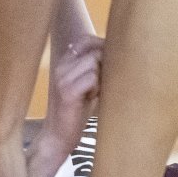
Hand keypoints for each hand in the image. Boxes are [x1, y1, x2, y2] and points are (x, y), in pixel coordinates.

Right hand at [29, 35, 101, 176]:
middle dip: (105, 67)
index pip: (86, 40)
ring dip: (101, 79)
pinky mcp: (67, 91)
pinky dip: (97, 88)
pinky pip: (92, 78)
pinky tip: (91, 99)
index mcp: (65, 62)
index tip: (110, 65)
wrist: (60, 135)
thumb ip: (96, 67)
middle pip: (94, 52)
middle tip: (101, 85)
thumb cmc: (78, 110)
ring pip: (94, 64)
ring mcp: (62, 78)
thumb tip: (117, 51)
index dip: (102, 49)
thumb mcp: (87, 84)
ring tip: (94, 93)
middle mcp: (61, 66)